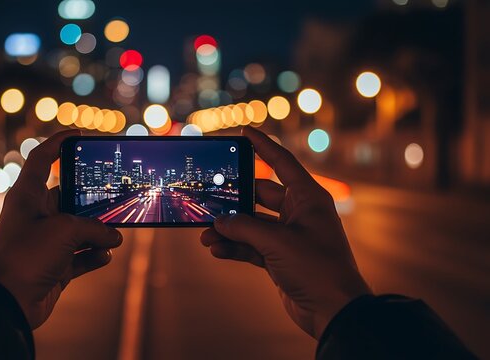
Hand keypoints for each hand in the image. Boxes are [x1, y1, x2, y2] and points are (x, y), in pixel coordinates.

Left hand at [0, 130, 122, 328]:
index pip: (41, 159)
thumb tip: (112, 237)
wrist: (9, 302)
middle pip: (69, 198)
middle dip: (92, 202)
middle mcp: (35, 216)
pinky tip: (105, 255)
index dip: (58, 143)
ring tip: (116, 236)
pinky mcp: (53, 266)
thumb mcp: (65, 231)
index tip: (78, 134)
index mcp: (27, 196)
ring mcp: (44, 242)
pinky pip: (79, 256)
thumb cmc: (28, 256)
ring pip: (78, 230)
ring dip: (98, 233)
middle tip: (115, 197)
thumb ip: (94, 228)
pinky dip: (93, 256)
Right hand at [200, 127, 369, 338]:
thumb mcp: (277, 242)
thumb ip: (244, 228)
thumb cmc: (317, 269)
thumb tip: (219, 223)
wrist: (333, 311)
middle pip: (259, 196)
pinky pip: (252, 247)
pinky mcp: (281, 258)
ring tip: (206, 236)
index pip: (282, 162)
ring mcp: (289, 237)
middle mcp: (299, 214)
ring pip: (252, 225)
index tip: (244, 132)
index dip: (263, 145)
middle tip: (210, 201)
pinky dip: (235, 248)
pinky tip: (216, 250)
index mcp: (308, 198)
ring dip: (230, 230)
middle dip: (234, 202)